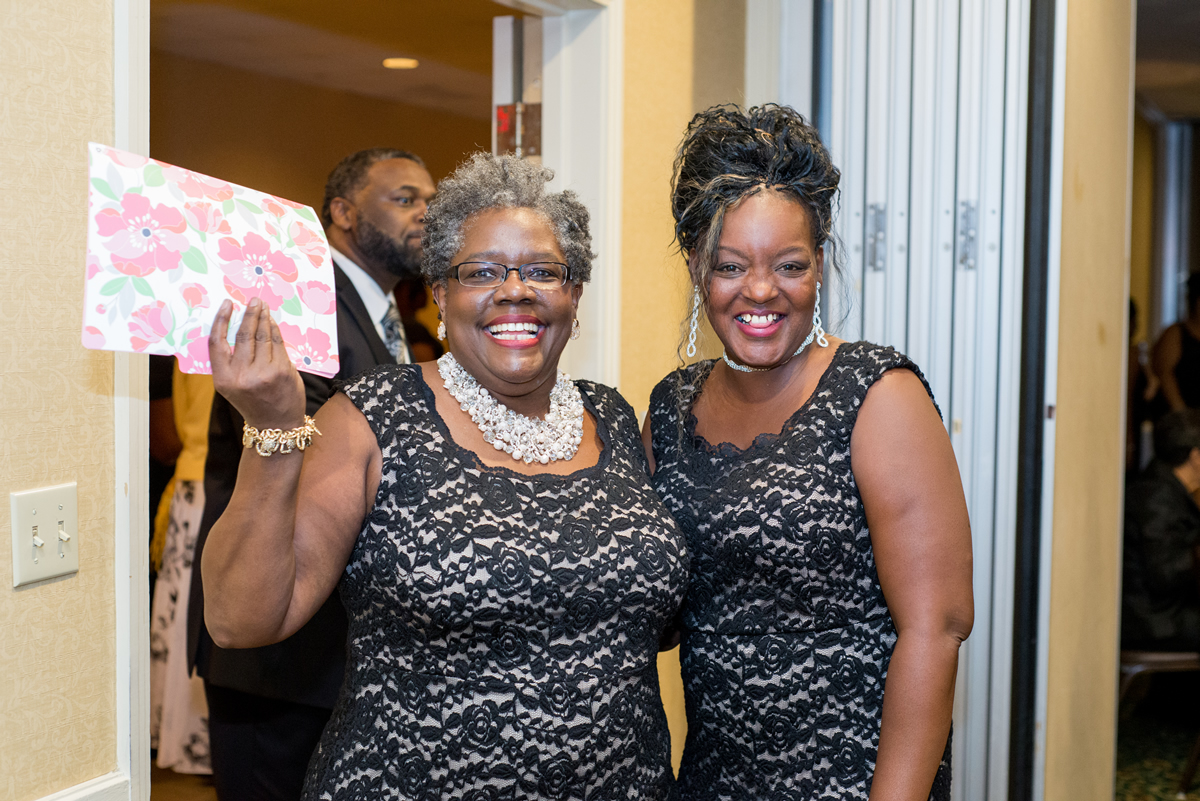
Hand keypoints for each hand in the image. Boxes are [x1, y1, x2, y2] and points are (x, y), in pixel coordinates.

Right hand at [209, 298, 305, 429]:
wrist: (275, 424)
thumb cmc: (252, 400)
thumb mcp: (231, 385)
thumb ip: (230, 361)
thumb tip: (235, 326)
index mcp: (223, 379)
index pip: (217, 342)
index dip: (221, 320)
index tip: (227, 305)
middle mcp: (242, 376)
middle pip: (244, 335)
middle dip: (249, 314)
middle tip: (253, 300)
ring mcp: (264, 373)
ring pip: (262, 337)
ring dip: (263, 319)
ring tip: (263, 308)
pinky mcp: (282, 371)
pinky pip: (278, 344)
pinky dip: (275, 331)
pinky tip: (272, 323)